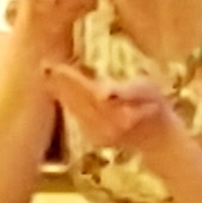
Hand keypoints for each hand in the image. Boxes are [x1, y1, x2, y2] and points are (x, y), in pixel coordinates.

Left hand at [41, 63, 196, 176]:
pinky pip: (77, 117)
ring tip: (46, 75)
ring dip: (60, 93)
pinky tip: (59, 91)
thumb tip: (103, 92)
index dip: (68, 77)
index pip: (84, 90)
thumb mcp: (146, 92)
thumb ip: (126, 91)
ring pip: (73, 109)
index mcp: (111, 108)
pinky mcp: (95, 138)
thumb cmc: (154, 106)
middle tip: (43, 65)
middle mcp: (100, 124)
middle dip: (59, 83)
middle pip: (75, 99)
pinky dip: (68, 103)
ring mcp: (96, 134)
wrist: (158, 138)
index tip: (51, 64)